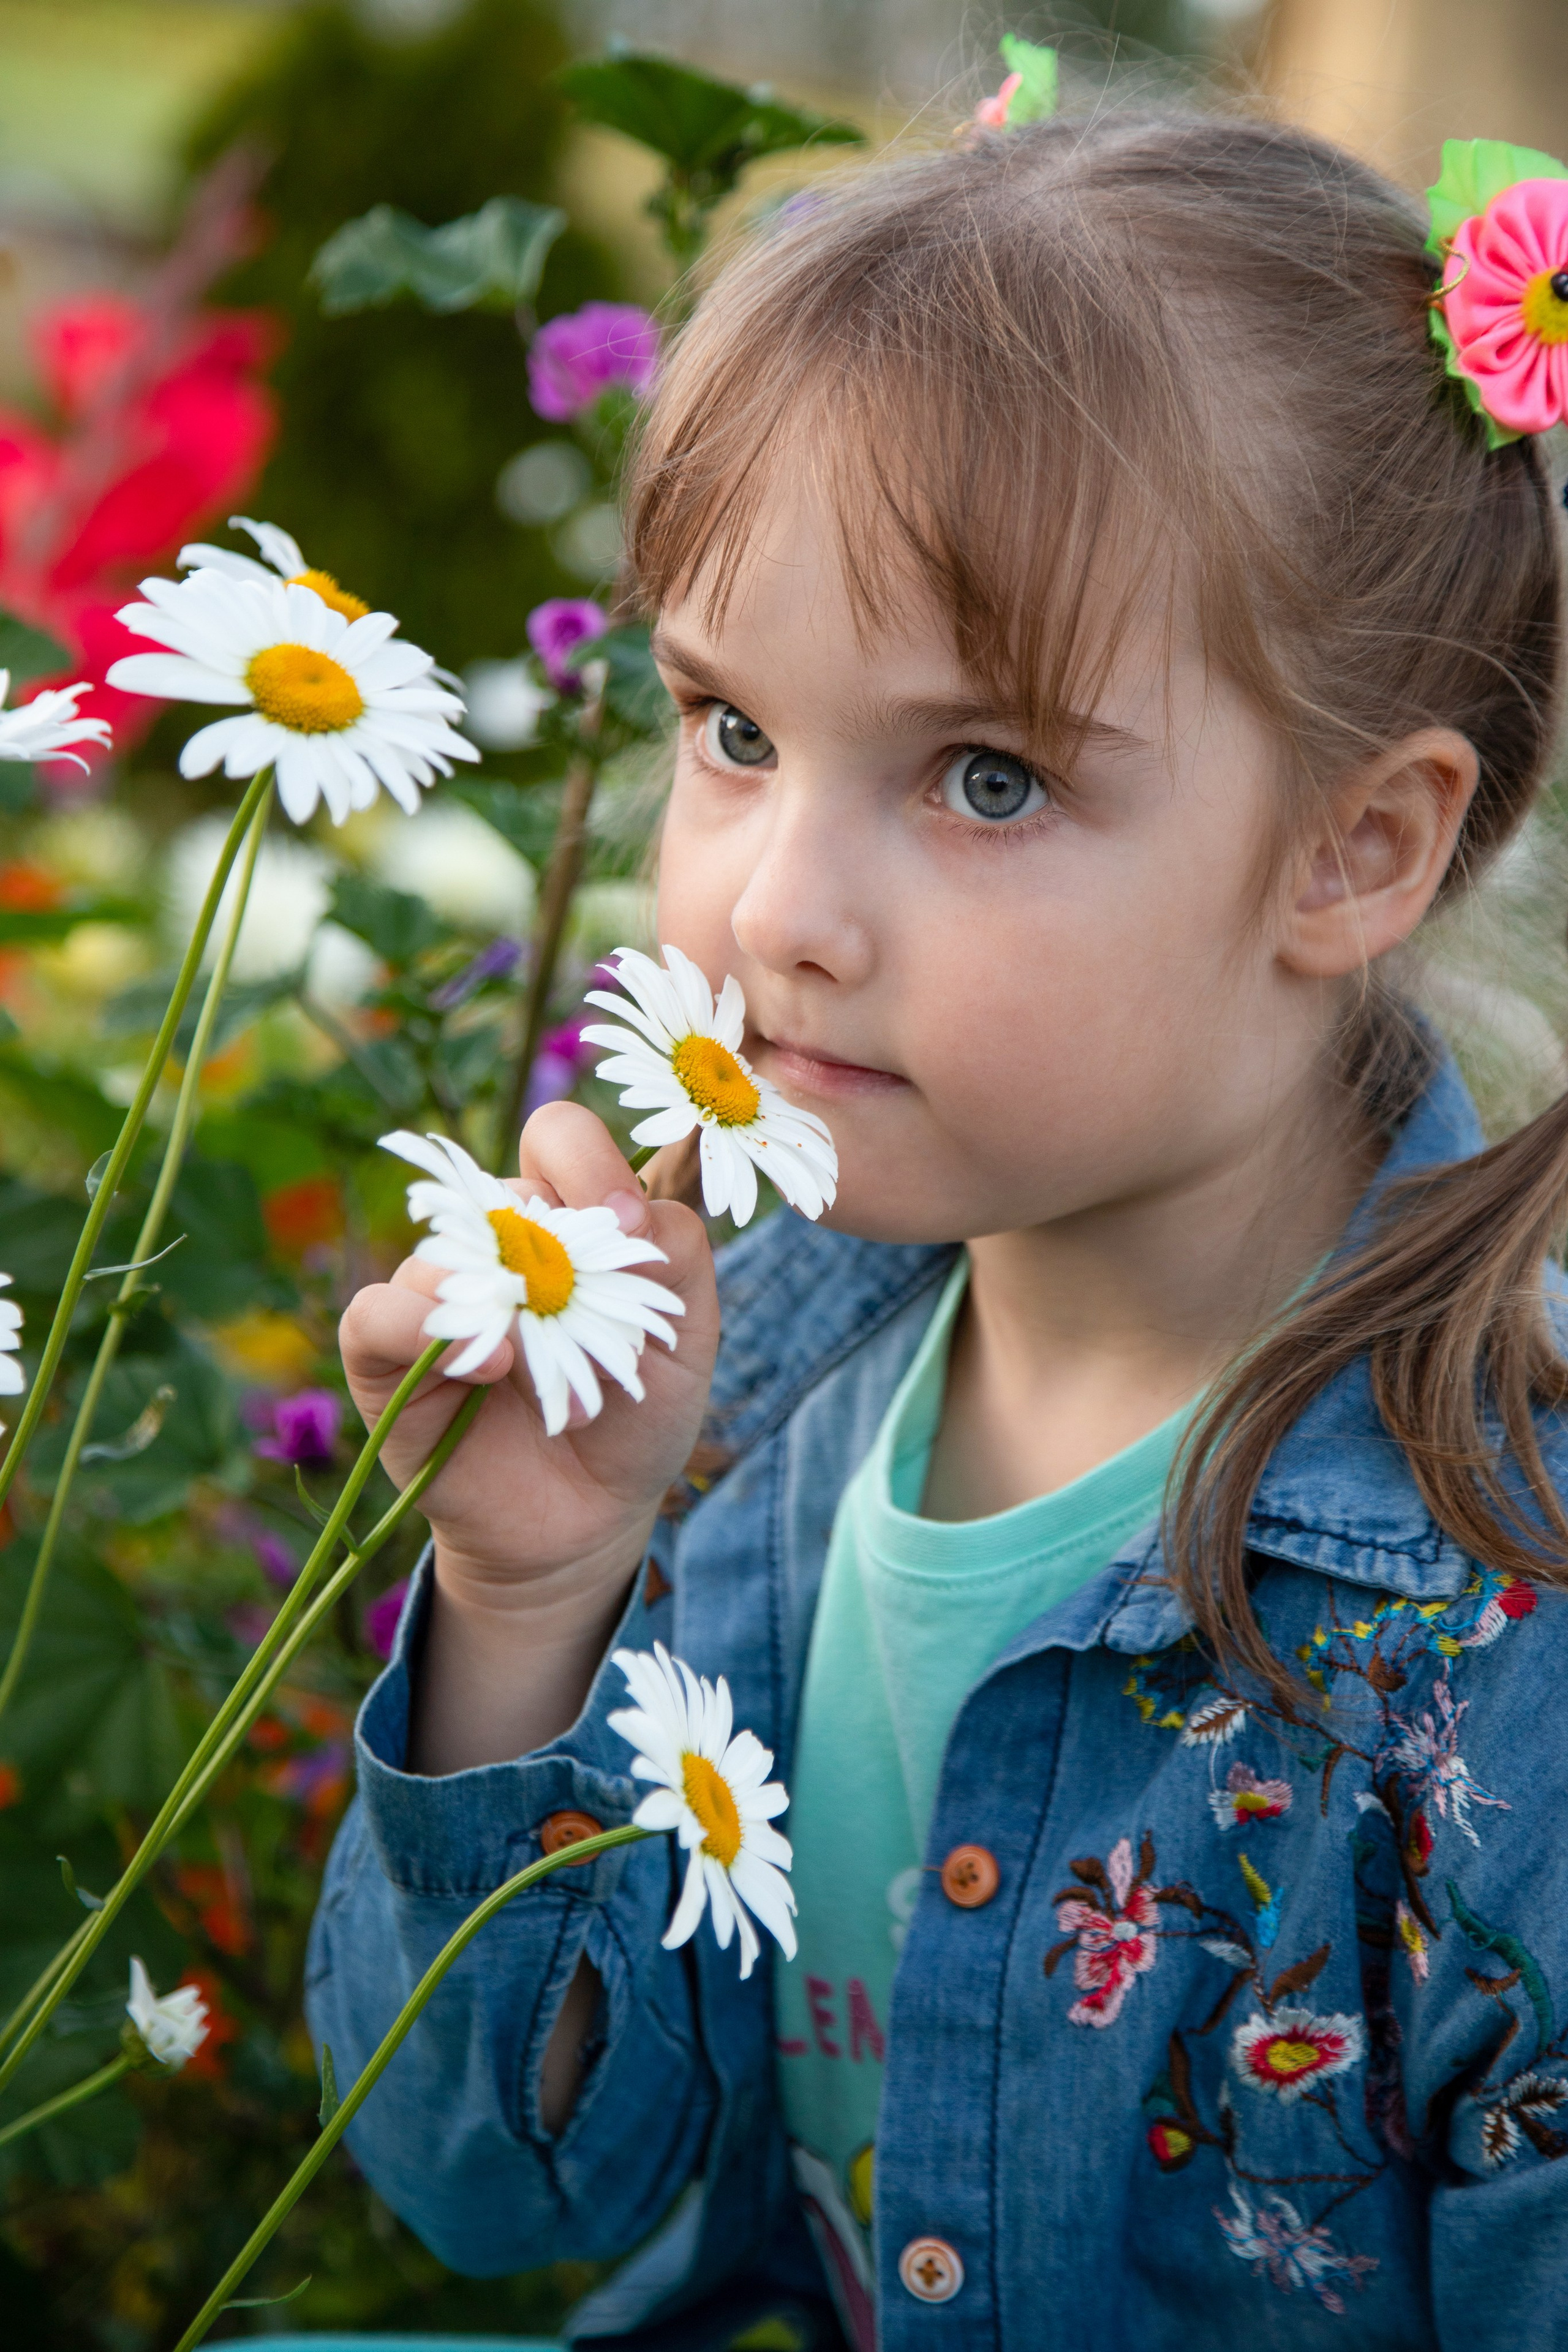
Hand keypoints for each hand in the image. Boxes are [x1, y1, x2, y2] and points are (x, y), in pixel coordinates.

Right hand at [339, 1102, 718, 1613]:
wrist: (587, 1518)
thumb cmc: (636, 1413)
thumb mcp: (688, 1332)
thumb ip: (678, 1252)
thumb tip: (624, 1210)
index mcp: (565, 1217)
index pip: (560, 1139)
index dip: (592, 1166)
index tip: (631, 1228)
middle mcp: (493, 1243)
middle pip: (495, 1187)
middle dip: (552, 1252)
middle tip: (588, 1314)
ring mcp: (437, 1293)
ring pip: (441, 1249)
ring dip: (506, 1311)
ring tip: (554, 1381)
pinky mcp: (384, 1353)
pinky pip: (377, 1313)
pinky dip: (421, 1329)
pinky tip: (484, 1367)